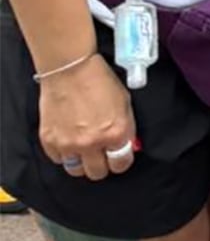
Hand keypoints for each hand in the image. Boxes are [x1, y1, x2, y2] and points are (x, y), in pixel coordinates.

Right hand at [38, 53, 137, 180]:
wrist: (70, 68)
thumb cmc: (99, 80)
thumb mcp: (124, 103)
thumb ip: (125, 128)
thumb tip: (127, 145)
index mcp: (115, 133)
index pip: (121, 164)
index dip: (120, 161)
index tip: (118, 157)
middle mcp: (92, 143)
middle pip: (97, 173)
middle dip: (101, 165)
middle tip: (100, 154)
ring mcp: (69, 144)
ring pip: (76, 171)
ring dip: (81, 162)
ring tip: (82, 150)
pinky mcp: (50, 141)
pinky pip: (57, 159)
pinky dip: (63, 153)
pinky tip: (68, 140)